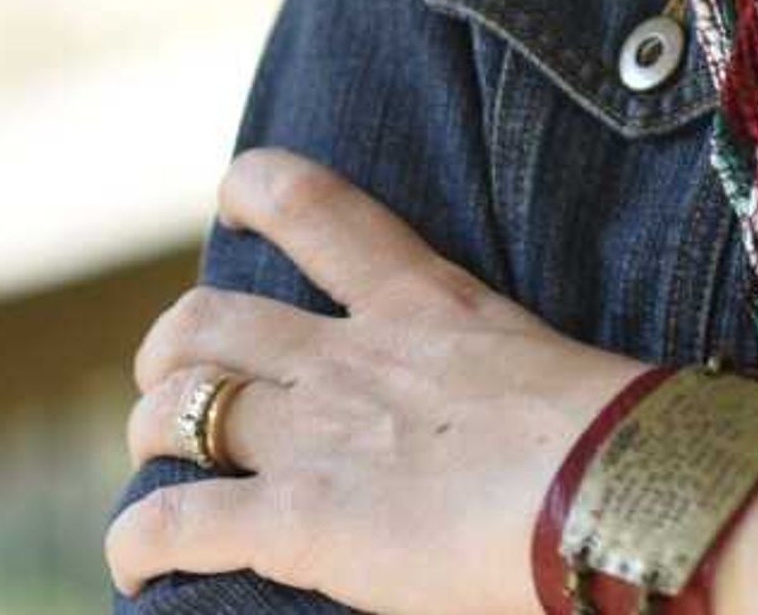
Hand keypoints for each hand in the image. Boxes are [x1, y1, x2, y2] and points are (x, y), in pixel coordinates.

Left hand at [109, 146, 643, 612]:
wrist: (623, 494)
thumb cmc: (621, 442)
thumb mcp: (545, 369)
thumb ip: (496, 379)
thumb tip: (507, 426)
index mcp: (424, 304)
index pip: (319, 209)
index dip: (259, 189)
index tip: (234, 192)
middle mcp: (352, 356)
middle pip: (206, 318)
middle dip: (168, 352)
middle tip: (176, 388)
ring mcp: (317, 435)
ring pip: (174, 408)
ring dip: (149, 438)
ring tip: (159, 475)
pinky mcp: (298, 521)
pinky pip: (173, 521)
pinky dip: (137, 544)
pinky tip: (134, 568)